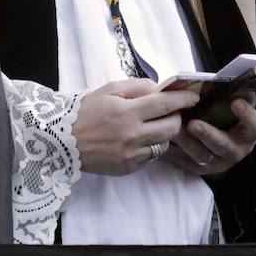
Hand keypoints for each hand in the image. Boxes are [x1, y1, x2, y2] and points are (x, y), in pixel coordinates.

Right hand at [73, 79, 199, 175]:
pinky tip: (138, 139)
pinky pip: (150, 157)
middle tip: (172, 111)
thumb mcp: (108, 90)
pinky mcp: (127, 168)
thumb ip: (137, 87)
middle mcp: (132, 135)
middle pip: (171, 127)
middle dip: (177, 117)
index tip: (194, 96)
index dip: (183, 99)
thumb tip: (159, 89)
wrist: (61, 140)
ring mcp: (131, 154)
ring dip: (164, 133)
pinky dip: (150, 146)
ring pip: (164, 144)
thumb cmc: (85, 111)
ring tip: (153, 126)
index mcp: (127, 112)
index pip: (165, 105)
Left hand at [166, 98, 255, 176]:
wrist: (215, 139)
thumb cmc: (222, 115)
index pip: (255, 125)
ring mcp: (218, 161)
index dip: (247, 115)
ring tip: (174, 130)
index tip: (236, 102)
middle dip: (208, 134)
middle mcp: (236, 149)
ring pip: (202, 154)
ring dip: (187, 142)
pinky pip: (185, 162)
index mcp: (248, 132)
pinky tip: (164, 139)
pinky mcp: (199, 168)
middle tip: (193, 124)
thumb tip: (213, 81)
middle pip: (224, 145)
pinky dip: (174, 151)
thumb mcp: (229, 105)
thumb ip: (226, 96)